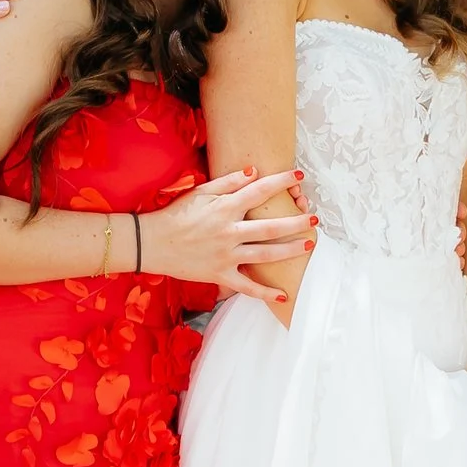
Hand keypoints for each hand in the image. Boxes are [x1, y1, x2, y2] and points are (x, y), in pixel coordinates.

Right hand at [141, 168, 311, 299]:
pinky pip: (246, 287)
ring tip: (309, 245)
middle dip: (296, 222)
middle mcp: (229, 232)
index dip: (281, 182)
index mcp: (224, 208)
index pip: (259, 191)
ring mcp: (226, 255)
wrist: (151, 243)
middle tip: (315, 218)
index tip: (300, 177)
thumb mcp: (200, 192)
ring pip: (265, 255)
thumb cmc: (176, 214)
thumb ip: (228, 182)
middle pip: (270, 228)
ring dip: (289, 250)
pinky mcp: (220, 274)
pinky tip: (283, 295)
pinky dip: (265, 293)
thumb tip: (254, 171)